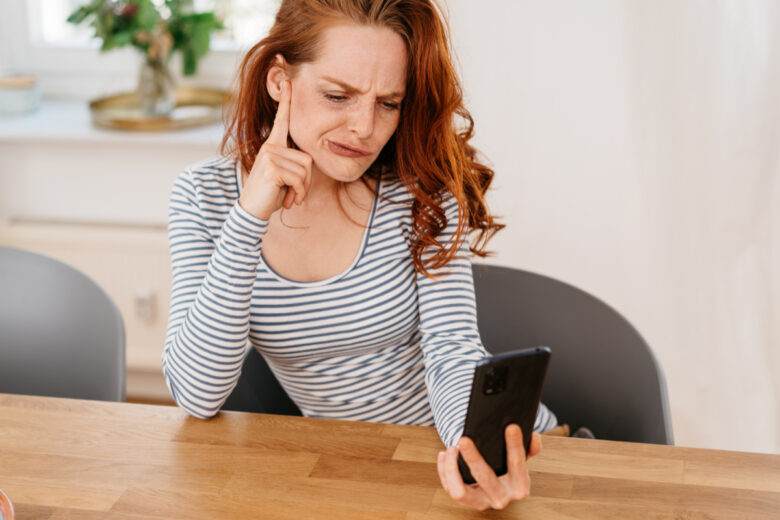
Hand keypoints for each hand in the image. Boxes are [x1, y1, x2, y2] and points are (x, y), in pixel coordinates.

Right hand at [238, 79, 312, 219]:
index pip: (282, 121)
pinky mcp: (272, 167)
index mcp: (273, 146)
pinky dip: (297, 194)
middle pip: (308, 159)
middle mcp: (270, 146)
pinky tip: (286, 201)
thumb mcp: (283, 176)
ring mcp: (270, 155)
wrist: (251, 211)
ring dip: (302, 190)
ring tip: (287, 196)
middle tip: (292, 193)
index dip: (286, 101)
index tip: (288, 80)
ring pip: (305, 171)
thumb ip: (293, 164)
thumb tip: (307, 162)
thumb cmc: (270, 194)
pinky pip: (299, 180)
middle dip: (306, 182)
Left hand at [436, 424, 541, 510]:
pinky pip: (450, 489)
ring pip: (460, 491)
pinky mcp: (466, 501)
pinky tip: (444, 455)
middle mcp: (501, 497)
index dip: (515, 445)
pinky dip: (444, 471)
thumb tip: (534, 437)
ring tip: (451, 448)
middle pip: (485, 478)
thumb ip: (530, 448)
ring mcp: (482, 502)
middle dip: (473, 458)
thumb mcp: (523, 458)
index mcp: (519, 486)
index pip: (517, 464)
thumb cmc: (510, 468)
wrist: (499, 489)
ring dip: (452, 468)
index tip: (511, 426)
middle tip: (464, 439)